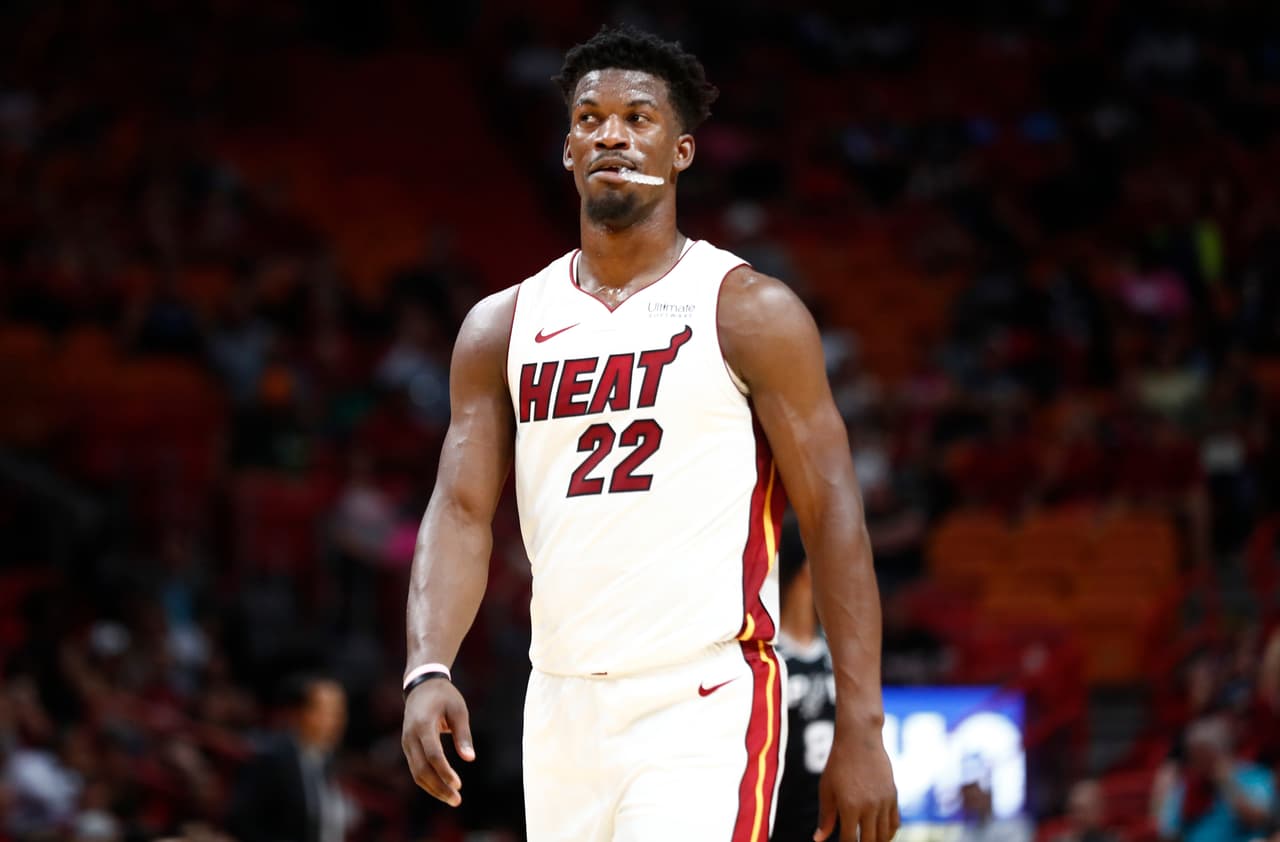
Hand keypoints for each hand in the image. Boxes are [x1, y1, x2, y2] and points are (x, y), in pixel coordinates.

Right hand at [401, 679, 474, 805]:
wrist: (421, 686)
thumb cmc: (444, 696)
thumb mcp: (458, 710)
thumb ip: (463, 734)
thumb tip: (469, 758)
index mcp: (423, 725)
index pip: (433, 755)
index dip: (445, 772)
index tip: (459, 784)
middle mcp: (410, 736)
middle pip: (422, 769)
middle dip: (439, 787)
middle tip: (457, 800)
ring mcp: (406, 743)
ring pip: (416, 773)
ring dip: (433, 788)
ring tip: (452, 799)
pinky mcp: (408, 747)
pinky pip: (415, 769)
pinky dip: (428, 781)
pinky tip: (442, 789)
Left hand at [815, 725, 898, 841]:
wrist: (860, 739)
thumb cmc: (838, 763)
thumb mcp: (826, 789)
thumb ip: (825, 817)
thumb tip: (819, 840)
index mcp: (850, 806)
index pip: (850, 841)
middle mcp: (870, 806)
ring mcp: (884, 801)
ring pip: (885, 836)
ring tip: (867, 840)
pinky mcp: (893, 795)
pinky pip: (895, 823)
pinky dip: (888, 833)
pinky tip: (879, 834)